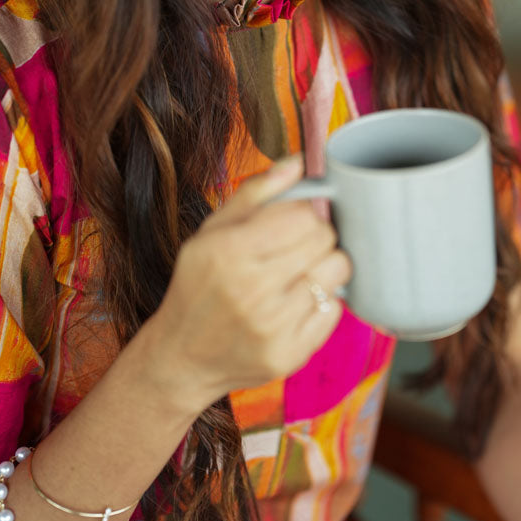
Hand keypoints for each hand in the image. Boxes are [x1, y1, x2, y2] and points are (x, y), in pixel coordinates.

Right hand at [142, 156, 350, 415]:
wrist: (183, 357)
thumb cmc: (199, 286)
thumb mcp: (211, 232)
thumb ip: (256, 192)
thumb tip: (298, 162)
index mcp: (228, 251)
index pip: (302, 214)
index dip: (304, 213)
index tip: (293, 222)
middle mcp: (250, 289)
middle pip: (324, 239)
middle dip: (316, 237)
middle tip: (295, 249)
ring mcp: (273, 326)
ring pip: (337, 272)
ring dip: (323, 268)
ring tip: (298, 274)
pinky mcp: (291, 354)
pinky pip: (334, 310)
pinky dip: (322, 302)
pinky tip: (296, 304)